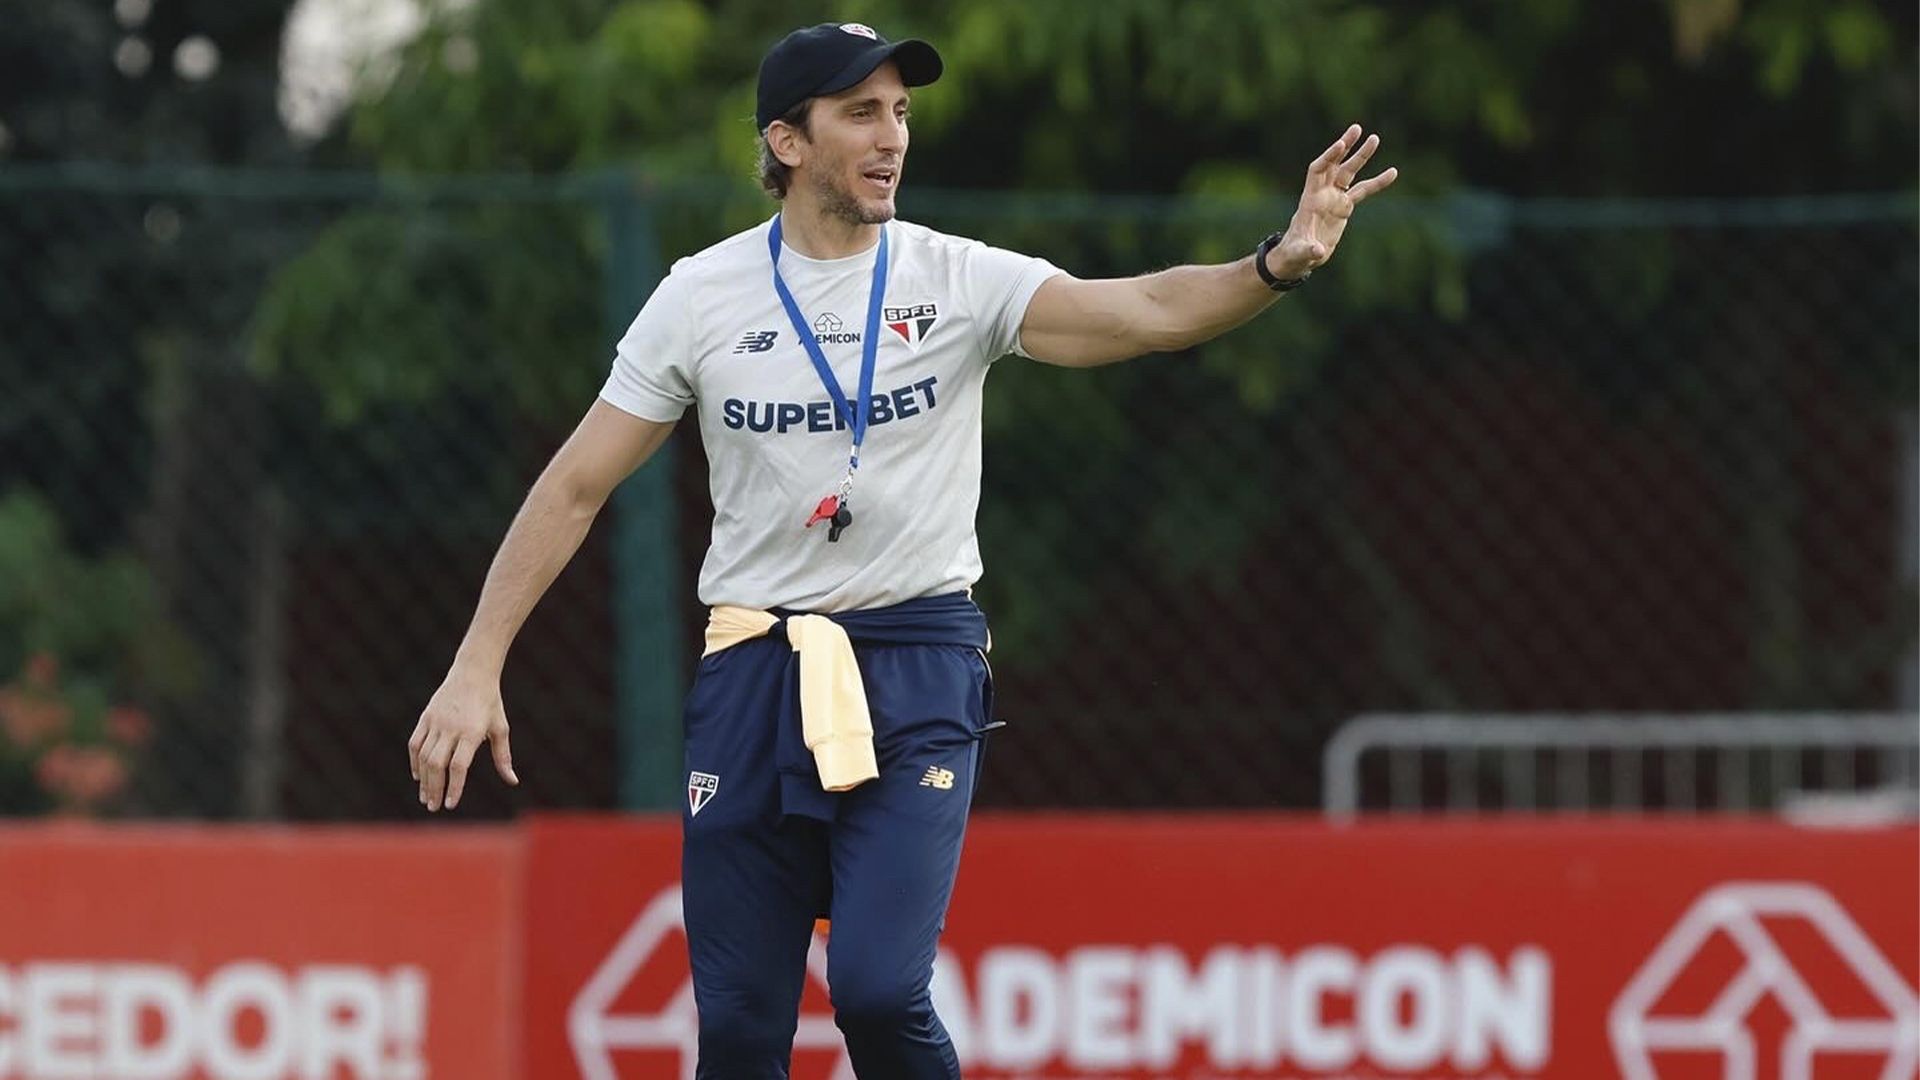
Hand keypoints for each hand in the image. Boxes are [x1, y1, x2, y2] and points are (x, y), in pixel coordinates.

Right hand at [409, 667, 518, 811]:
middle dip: (434, 789)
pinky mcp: (426, 717)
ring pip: (424, 757)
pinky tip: (418, 775)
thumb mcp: (501, 728)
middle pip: (437, 765)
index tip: (451, 805)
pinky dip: (414, 761)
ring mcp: (436, 722)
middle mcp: (451, 728)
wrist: (473, 673)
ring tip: (426, 797)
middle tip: (434, 806)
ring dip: (423, 779)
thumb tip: (513, 781)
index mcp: (471, 732)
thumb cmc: (491, 703)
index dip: (454, 787)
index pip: (459, 766)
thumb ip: (503, 756)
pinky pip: (415, 743)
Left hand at [1265, 124, 1398, 280]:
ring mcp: (1335, 198)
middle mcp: (1323, 193)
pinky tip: (1393, 172)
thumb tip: (1318, 251)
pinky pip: (1363, 190)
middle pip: (1335, 164)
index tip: (1341, 144)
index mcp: (1311, 198)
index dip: (1329, 157)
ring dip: (1362, 156)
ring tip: (1375, 138)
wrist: (1300, 256)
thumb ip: (1309, 251)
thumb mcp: (1300, 253)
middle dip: (1346, 147)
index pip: (1318, 169)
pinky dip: (1378, 182)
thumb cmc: (1295, 253)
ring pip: (1350, 172)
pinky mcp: (1344, 207)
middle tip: (1358, 128)